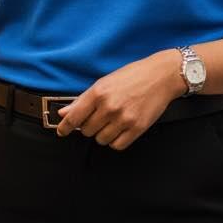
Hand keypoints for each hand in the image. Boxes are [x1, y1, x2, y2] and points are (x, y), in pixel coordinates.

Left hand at [55, 51, 182, 150]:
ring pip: (101, 139)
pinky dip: (115, 140)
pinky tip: (119, 129)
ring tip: (111, 121)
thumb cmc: (132, 76)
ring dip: (102, 134)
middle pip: (86, 130)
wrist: (160, 76)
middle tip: (98, 116)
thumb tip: (64, 112)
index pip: (74, 117)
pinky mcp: (137, 129)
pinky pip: (117, 145)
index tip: (61, 131)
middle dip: (88, 126)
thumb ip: (83, 100)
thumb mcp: (104, 82)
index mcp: (98, 93)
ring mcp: (123, 119)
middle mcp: (109, 107)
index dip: (65, 127)